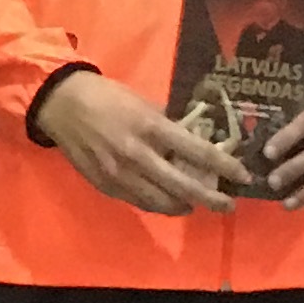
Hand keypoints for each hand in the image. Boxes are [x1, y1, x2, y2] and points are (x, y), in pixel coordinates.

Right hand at [37, 70, 248, 214]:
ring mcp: (119, 174)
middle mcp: (138, 155)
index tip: (242, 176)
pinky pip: (138, 201)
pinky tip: (167, 202)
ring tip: (196, 205)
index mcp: (151, 128)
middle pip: (183, 186)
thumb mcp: (143, 103)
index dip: (225, 167)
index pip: (198, 152)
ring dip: (183, 206)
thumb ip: (167, 125)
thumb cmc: (107, 96)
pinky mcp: (105, 185)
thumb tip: (192, 139)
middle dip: (211, 199)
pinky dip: (157, 204)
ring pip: (160, 202)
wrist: (61, 104)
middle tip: (228, 205)